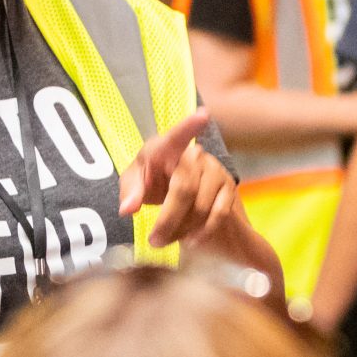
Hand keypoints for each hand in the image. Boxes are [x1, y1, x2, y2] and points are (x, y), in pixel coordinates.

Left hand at [120, 108, 286, 293]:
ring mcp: (215, 170)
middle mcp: (195, 155)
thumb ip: (129, 192)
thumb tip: (128, 208)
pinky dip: (204, 231)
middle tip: (155, 241)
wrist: (177, 193)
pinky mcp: (228, 187)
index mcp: (167, 147)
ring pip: (201, 206)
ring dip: (183, 229)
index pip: (177, 136)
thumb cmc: (151, 182)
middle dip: (168, 219)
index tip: (204, 115)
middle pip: (184, 189)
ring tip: (168, 240)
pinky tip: (192, 240)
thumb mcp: (134, 184)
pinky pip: (218, 214)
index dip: (190, 126)